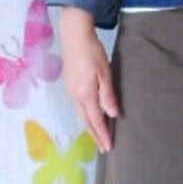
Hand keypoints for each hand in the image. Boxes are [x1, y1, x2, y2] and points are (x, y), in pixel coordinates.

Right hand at [58, 8, 119, 152]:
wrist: (74, 35)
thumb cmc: (92, 52)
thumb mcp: (104, 73)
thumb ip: (107, 95)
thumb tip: (113, 115)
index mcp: (84, 95)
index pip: (95, 121)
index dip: (102, 135)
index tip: (108, 148)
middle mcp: (74, 96)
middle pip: (85, 121)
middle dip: (94, 135)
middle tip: (103, 147)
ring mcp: (70, 91)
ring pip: (80, 115)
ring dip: (90, 126)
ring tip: (98, 135)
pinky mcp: (69, 85)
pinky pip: (78, 107)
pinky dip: (85, 116)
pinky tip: (91, 116)